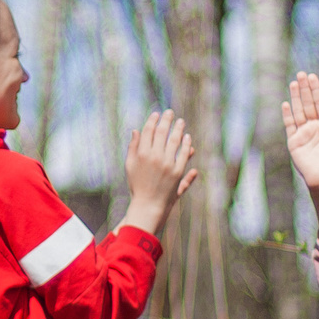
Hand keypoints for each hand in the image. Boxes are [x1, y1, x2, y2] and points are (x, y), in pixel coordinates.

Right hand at [121, 110, 199, 237]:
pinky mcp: (177, 172)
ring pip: (174, 141)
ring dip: (178, 129)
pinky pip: (184, 154)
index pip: (148, 132)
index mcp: (141, 154)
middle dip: (166, 120)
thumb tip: (137, 130)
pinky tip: (187, 138)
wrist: (148, 205)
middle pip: (162, 133)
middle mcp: (154, 157)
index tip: (156, 114)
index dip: (152, 121)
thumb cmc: (137, 185)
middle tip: (170, 112)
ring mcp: (167, 164)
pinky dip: (186, 145)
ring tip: (180, 122)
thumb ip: (133, 147)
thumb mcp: (130, 166)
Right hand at [282, 72, 318, 191]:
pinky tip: (286, 104)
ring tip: (295, 82)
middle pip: (311, 104)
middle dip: (308, 89)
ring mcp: (304, 134)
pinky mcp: (295, 143)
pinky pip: (290, 126)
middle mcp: (315, 128)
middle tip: (305, 74)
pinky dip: (288, 115)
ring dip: (297, 96)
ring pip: (300, 111)